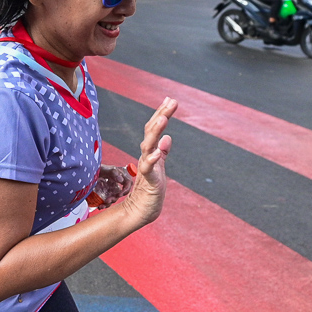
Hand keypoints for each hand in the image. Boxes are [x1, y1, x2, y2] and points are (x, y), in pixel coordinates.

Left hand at [88, 164, 133, 208]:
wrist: (89, 173)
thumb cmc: (98, 168)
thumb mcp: (105, 169)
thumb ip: (113, 173)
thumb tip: (121, 180)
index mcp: (120, 176)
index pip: (128, 183)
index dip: (126, 190)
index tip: (120, 194)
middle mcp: (117, 184)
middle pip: (120, 193)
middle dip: (114, 198)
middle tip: (108, 200)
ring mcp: (111, 190)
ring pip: (114, 199)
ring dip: (109, 203)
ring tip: (102, 205)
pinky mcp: (106, 194)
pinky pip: (107, 201)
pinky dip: (104, 205)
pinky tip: (100, 206)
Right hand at [120, 97, 177, 227]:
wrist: (139, 211)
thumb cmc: (149, 190)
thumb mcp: (158, 168)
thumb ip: (162, 153)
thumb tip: (168, 138)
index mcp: (149, 152)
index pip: (154, 129)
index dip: (162, 114)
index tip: (170, 99)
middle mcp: (146, 156)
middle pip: (151, 132)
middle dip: (161, 115)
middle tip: (172, 101)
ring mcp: (146, 167)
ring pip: (148, 145)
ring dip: (155, 132)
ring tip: (163, 118)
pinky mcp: (148, 181)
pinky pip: (148, 168)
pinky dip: (153, 159)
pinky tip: (158, 151)